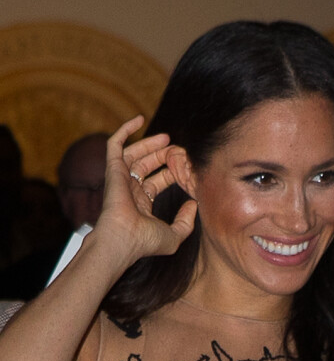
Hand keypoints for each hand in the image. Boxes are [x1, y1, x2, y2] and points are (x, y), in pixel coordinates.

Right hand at [94, 116, 196, 265]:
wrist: (123, 239)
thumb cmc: (145, 241)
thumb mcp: (175, 235)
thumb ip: (186, 221)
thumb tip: (194, 204)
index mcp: (141, 204)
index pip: (156, 182)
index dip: (171, 173)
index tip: (186, 167)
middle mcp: (129, 191)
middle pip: (146, 166)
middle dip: (163, 156)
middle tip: (178, 150)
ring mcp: (120, 179)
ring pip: (134, 154)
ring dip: (150, 144)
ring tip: (167, 139)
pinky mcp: (112, 169)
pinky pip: (115, 144)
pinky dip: (125, 130)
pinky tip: (139, 119)